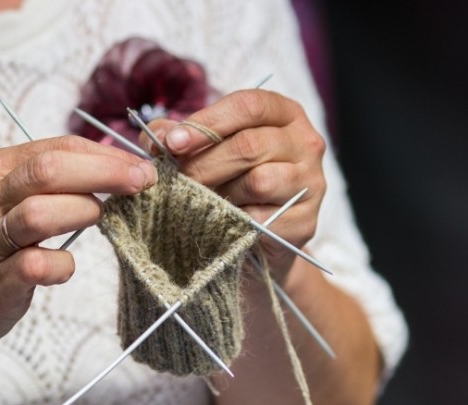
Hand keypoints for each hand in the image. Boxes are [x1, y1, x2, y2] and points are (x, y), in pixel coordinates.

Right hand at [0, 136, 156, 361]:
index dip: (106, 153)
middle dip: (108, 172)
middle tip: (144, 182)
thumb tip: (110, 172)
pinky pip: (38, 266)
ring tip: (100, 219)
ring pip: (42, 212)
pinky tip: (63, 267)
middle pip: (51, 169)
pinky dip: (62, 265)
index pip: (57, 147)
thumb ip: (44, 184)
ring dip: (84, 212)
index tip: (141, 165)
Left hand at [142, 89, 325, 280]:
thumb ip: (177, 136)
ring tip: (202, 201)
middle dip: (203, 164)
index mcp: (283, 114)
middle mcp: (305, 142)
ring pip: (258, 181)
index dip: (208, 123)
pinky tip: (223, 223)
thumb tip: (156, 138)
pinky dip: (235, 222)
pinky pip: (263, 219)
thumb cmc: (230, 182)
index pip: (249, 105)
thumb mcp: (205, 150)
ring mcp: (311, 182)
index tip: (174, 142)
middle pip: (250, 145)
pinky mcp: (307, 221)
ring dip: (221, 194)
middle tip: (177, 180)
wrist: (259, 236)